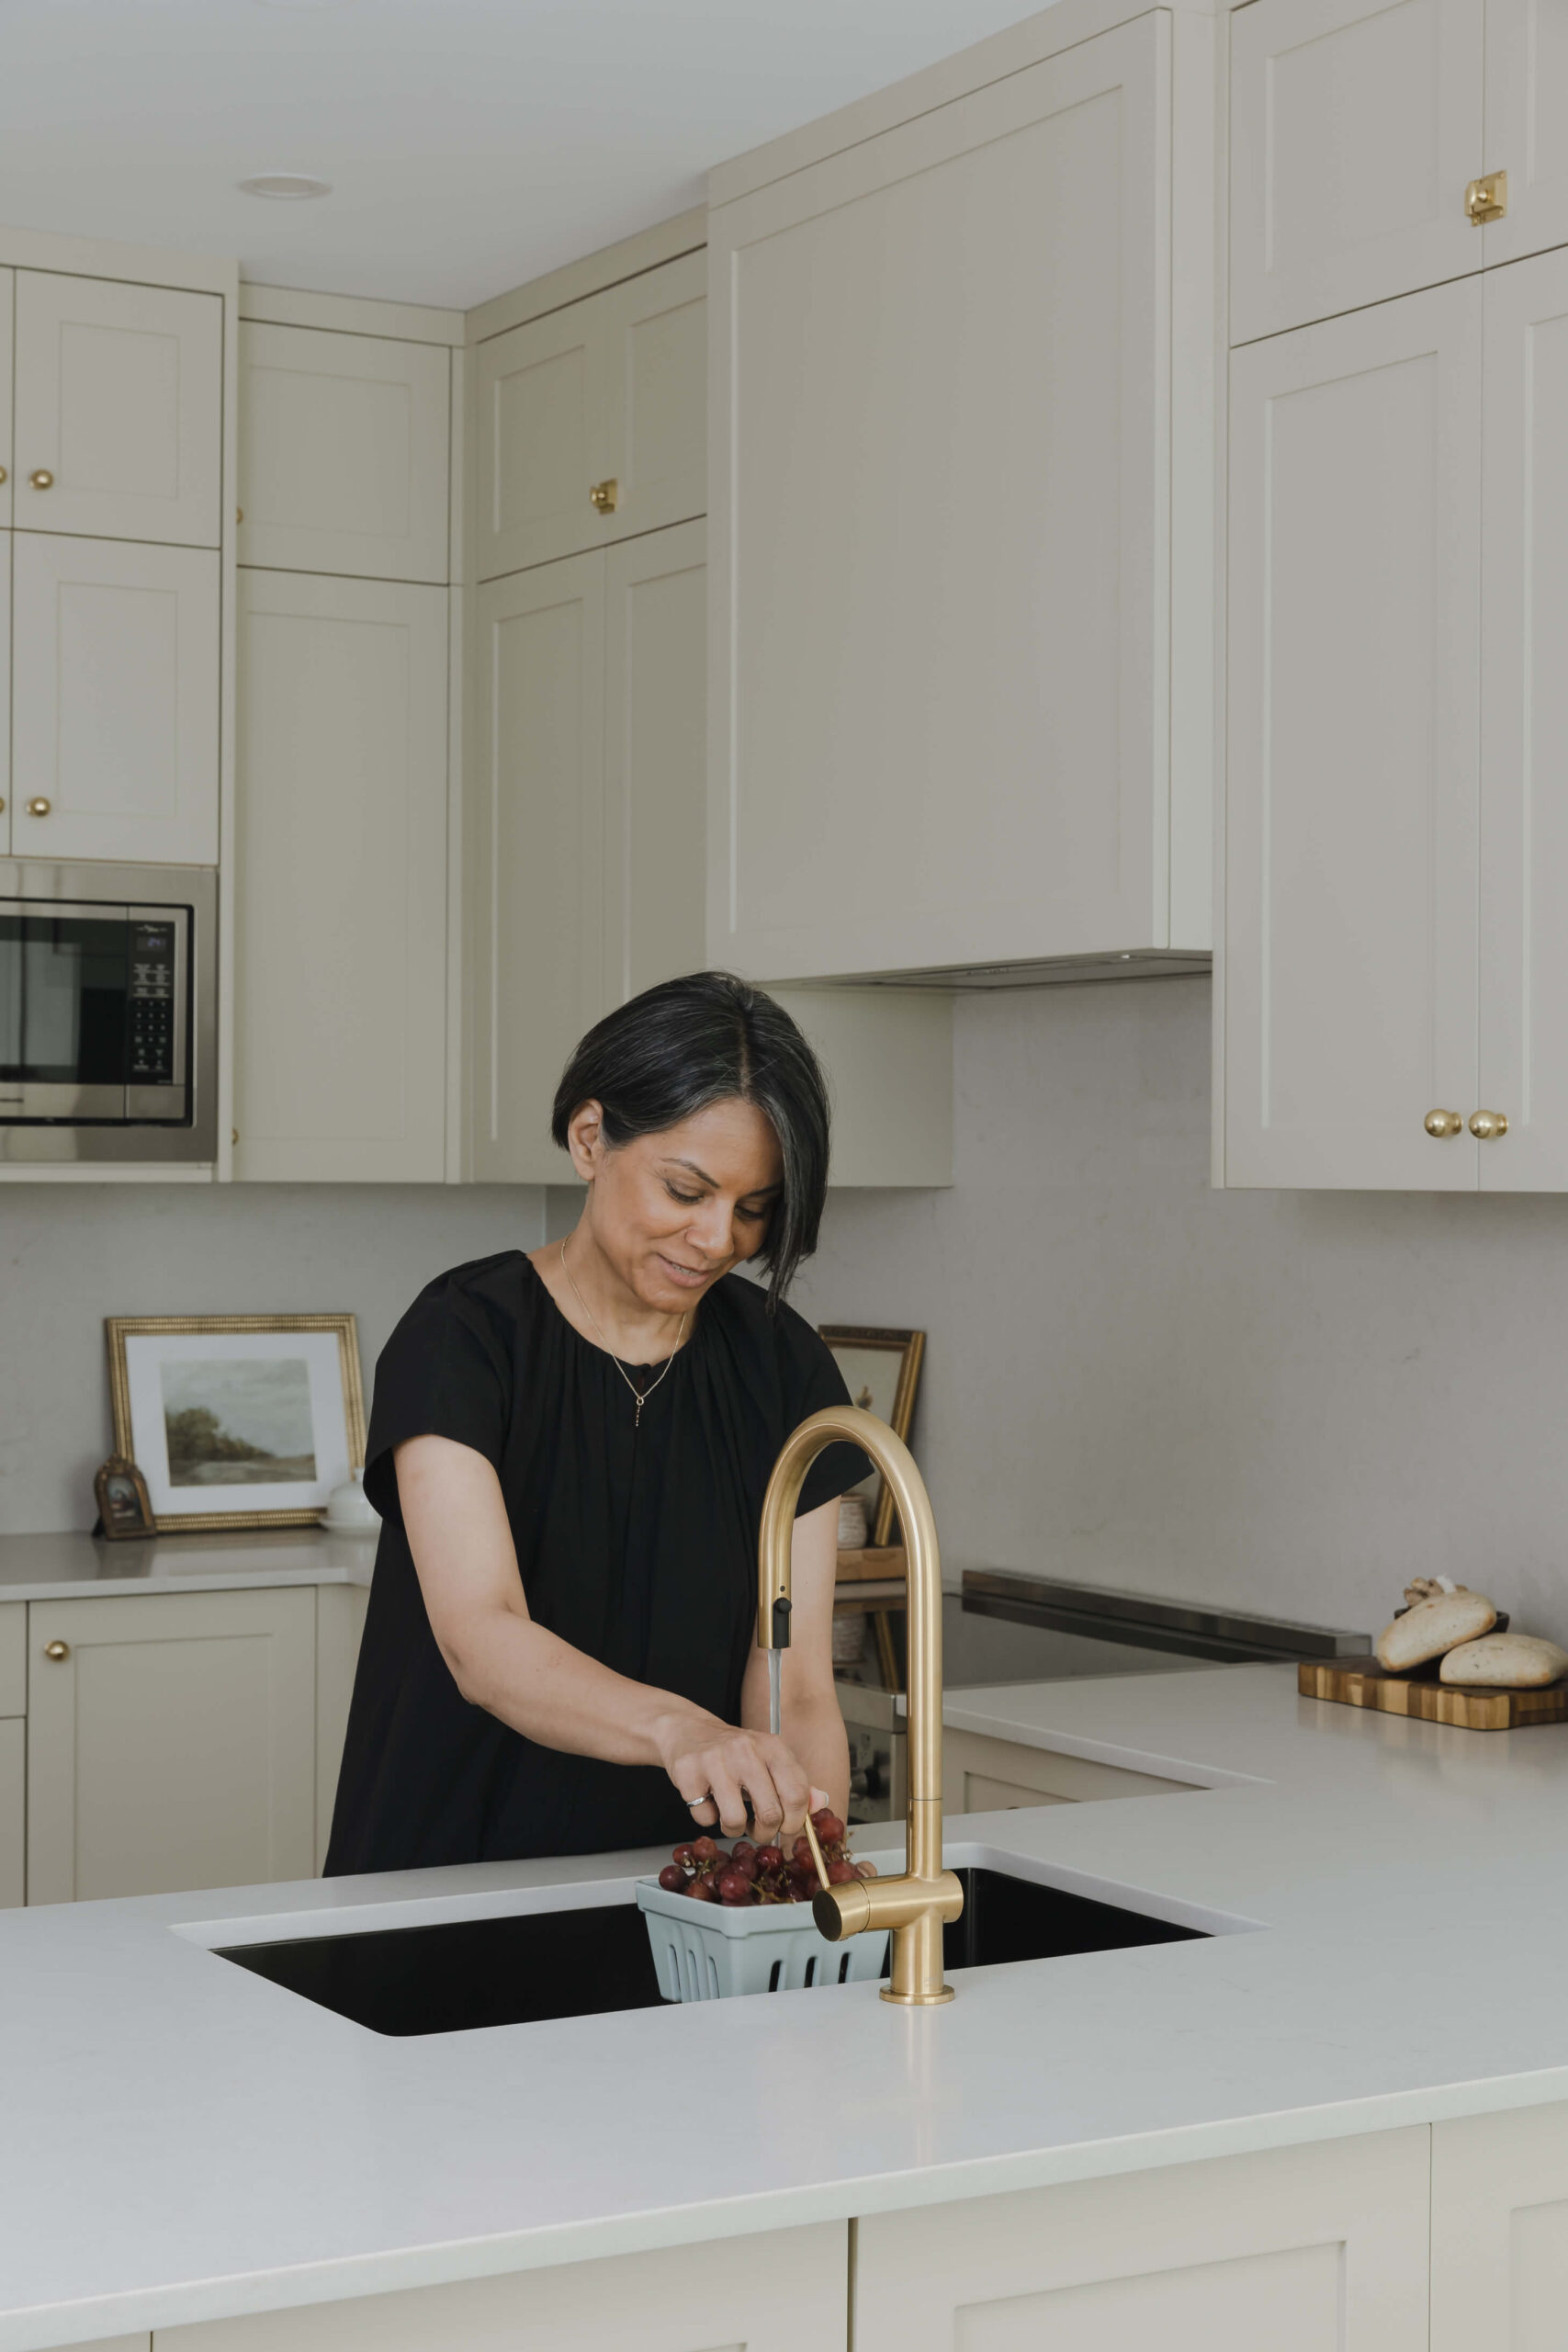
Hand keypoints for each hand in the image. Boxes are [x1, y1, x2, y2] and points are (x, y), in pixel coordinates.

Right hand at [654, 1710, 825, 1838]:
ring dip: (734, 1829)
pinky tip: (708, 1800)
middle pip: (770, 1814)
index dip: (795, 1821)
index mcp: (772, 1747)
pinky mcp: (688, 1774)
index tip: (787, 1827)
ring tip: (732, 1816)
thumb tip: (820, 1804)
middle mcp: (745, 1751)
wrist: (687, 1730)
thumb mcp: (769, 1758)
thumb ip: (796, 1783)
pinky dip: (707, 1818)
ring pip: (735, 1821)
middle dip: (766, 1833)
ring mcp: (715, 1762)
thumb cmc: (734, 1751)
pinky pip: (705, 1818)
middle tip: (759, 1829)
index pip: (797, 1794)